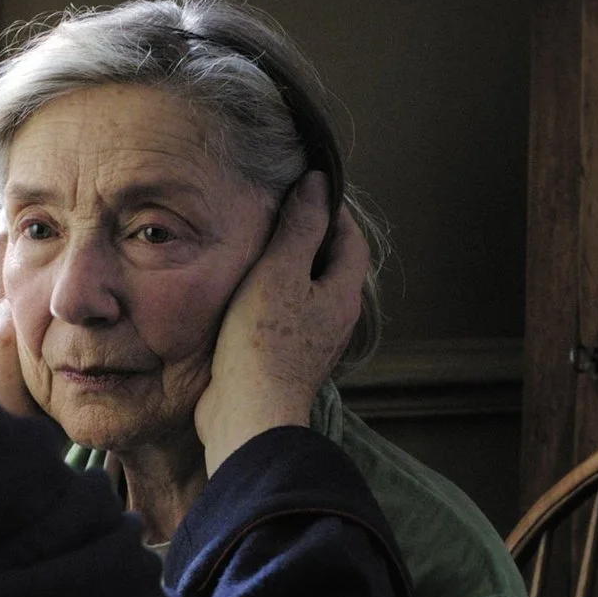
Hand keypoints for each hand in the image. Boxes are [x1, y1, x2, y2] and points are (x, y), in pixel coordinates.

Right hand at [195, 172, 367, 475]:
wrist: (247, 413)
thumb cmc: (262, 344)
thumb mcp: (278, 273)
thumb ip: (300, 226)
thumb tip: (318, 183)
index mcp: (342, 295)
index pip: (351, 239)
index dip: (333, 210)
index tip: (307, 189)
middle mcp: (335, 319)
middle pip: (333, 266)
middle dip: (312, 237)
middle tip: (281, 213)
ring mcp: (311, 342)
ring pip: (309, 292)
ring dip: (291, 268)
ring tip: (260, 247)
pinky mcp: (285, 359)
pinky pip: (286, 315)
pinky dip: (273, 295)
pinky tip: (246, 293)